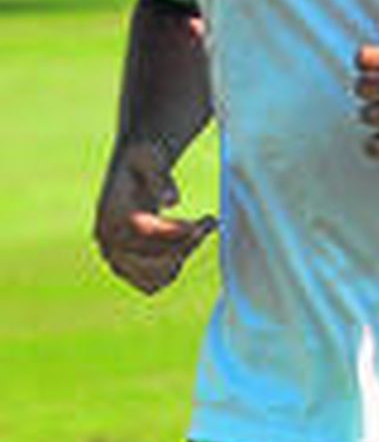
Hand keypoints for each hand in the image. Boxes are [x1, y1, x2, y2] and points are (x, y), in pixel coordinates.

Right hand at [94, 140, 215, 293]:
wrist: (132, 169)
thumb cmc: (143, 160)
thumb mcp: (150, 158)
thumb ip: (159, 177)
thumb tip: (172, 201)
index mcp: (109, 215)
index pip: (143, 236)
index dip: (175, 234)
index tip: (202, 222)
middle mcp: (106, 241)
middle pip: (148, 263)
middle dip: (183, 247)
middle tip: (209, 222)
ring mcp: (114, 257)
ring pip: (154, 279)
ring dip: (183, 257)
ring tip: (203, 227)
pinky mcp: (127, 266)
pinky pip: (153, 284)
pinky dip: (176, 266)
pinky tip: (193, 238)